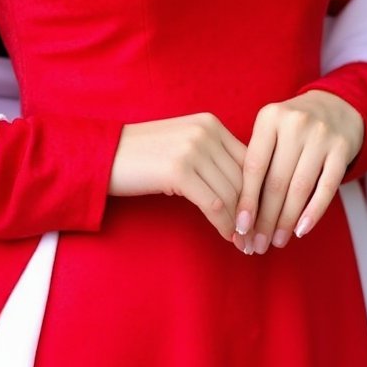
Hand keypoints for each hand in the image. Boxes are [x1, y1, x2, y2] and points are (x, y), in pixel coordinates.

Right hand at [108, 113, 248, 242]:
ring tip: (243, 243)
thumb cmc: (144, 157)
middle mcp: (205, 131)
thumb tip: (247, 193)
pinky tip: (226, 237)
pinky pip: (213, 204)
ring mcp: (192, 148)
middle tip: (256, 238)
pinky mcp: (179, 170)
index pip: (249, 160)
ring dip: (240, 223)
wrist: (103, 155)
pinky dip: (223, 225)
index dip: (259, 192)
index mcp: (210, 123)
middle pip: (244, 178)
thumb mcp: (183, 147)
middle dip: (253, 212)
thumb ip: (213, 159)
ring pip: (232, 194)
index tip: (263, 218)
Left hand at [231, 91, 363, 254]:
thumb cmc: (293, 126)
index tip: (240, 227)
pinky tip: (301, 230)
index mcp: (270, 118)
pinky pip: (327, 188)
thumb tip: (242, 211)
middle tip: (258, 243)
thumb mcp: (271, 129)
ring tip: (276, 241)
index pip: (254, 166)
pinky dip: (313, 212)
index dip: (246, 200)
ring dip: (286, 220)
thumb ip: (258, 159)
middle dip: (265, 218)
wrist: (336, 106)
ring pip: (300, 188)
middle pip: (276, 181)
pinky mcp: (342, 149)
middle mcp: (294, 124)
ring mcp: (321, 136)